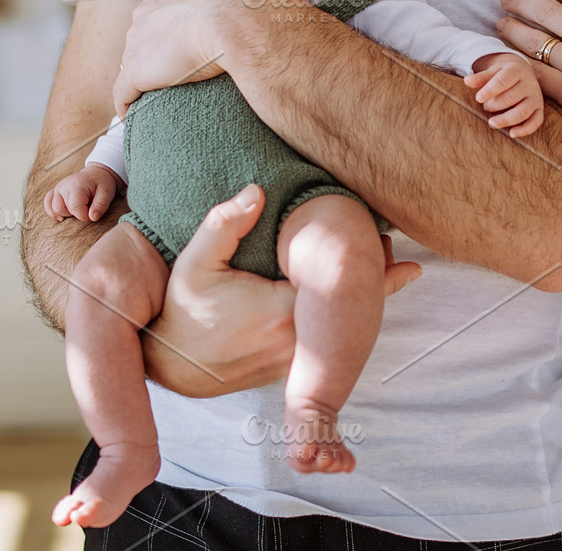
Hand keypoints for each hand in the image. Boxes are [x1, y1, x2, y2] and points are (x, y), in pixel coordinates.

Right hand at [45, 164, 120, 221]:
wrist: (96, 175)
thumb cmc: (102, 184)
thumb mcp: (107, 193)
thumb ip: (100, 206)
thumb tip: (92, 218)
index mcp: (77, 185)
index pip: (75, 208)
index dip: (84, 216)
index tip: (93, 213)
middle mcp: (63, 186)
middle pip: (62, 210)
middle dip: (76, 214)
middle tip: (87, 207)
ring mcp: (57, 188)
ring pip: (54, 209)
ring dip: (66, 213)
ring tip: (78, 207)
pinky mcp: (54, 192)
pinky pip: (48, 204)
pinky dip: (53, 211)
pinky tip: (63, 214)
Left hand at [114, 0, 278, 116]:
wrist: (241, 18)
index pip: (159, 9)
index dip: (172, 24)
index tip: (185, 38)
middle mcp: (145, 14)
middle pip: (141, 36)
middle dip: (153, 51)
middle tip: (175, 68)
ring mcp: (138, 44)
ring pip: (132, 64)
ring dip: (142, 78)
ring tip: (159, 96)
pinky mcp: (137, 73)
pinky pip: (123, 95)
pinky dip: (126, 105)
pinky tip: (134, 116)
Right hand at [142, 184, 422, 397]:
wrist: (170, 362)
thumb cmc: (184, 309)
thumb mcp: (195, 262)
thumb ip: (224, 224)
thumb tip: (256, 191)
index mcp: (280, 313)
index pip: (337, 287)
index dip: (367, 264)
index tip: (388, 242)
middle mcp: (295, 343)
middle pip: (347, 309)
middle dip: (374, 278)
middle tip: (391, 246)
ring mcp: (294, 361)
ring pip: (339, 329)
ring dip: (360, 300)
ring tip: (386, 263)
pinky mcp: (290, 370)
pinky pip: (326, 341)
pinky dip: (340, 320)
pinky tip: (353, 298)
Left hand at [464, 53, 544, 137]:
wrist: (523, 71)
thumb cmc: (503, 73)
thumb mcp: (493, 71)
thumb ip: (480, 77)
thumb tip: (467, 81)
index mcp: (517, 70)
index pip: (504, 80)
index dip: (490, 90)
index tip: (478, 98)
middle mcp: (529, 83)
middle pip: (512, 97)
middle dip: (495, 105)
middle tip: (485, 107)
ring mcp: (536, 97)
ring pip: (523, 111)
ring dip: (506, 119)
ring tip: (492, 122)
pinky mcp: (539, 109)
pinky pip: (536, 121)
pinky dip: (525, 130)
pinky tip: (511, 133)